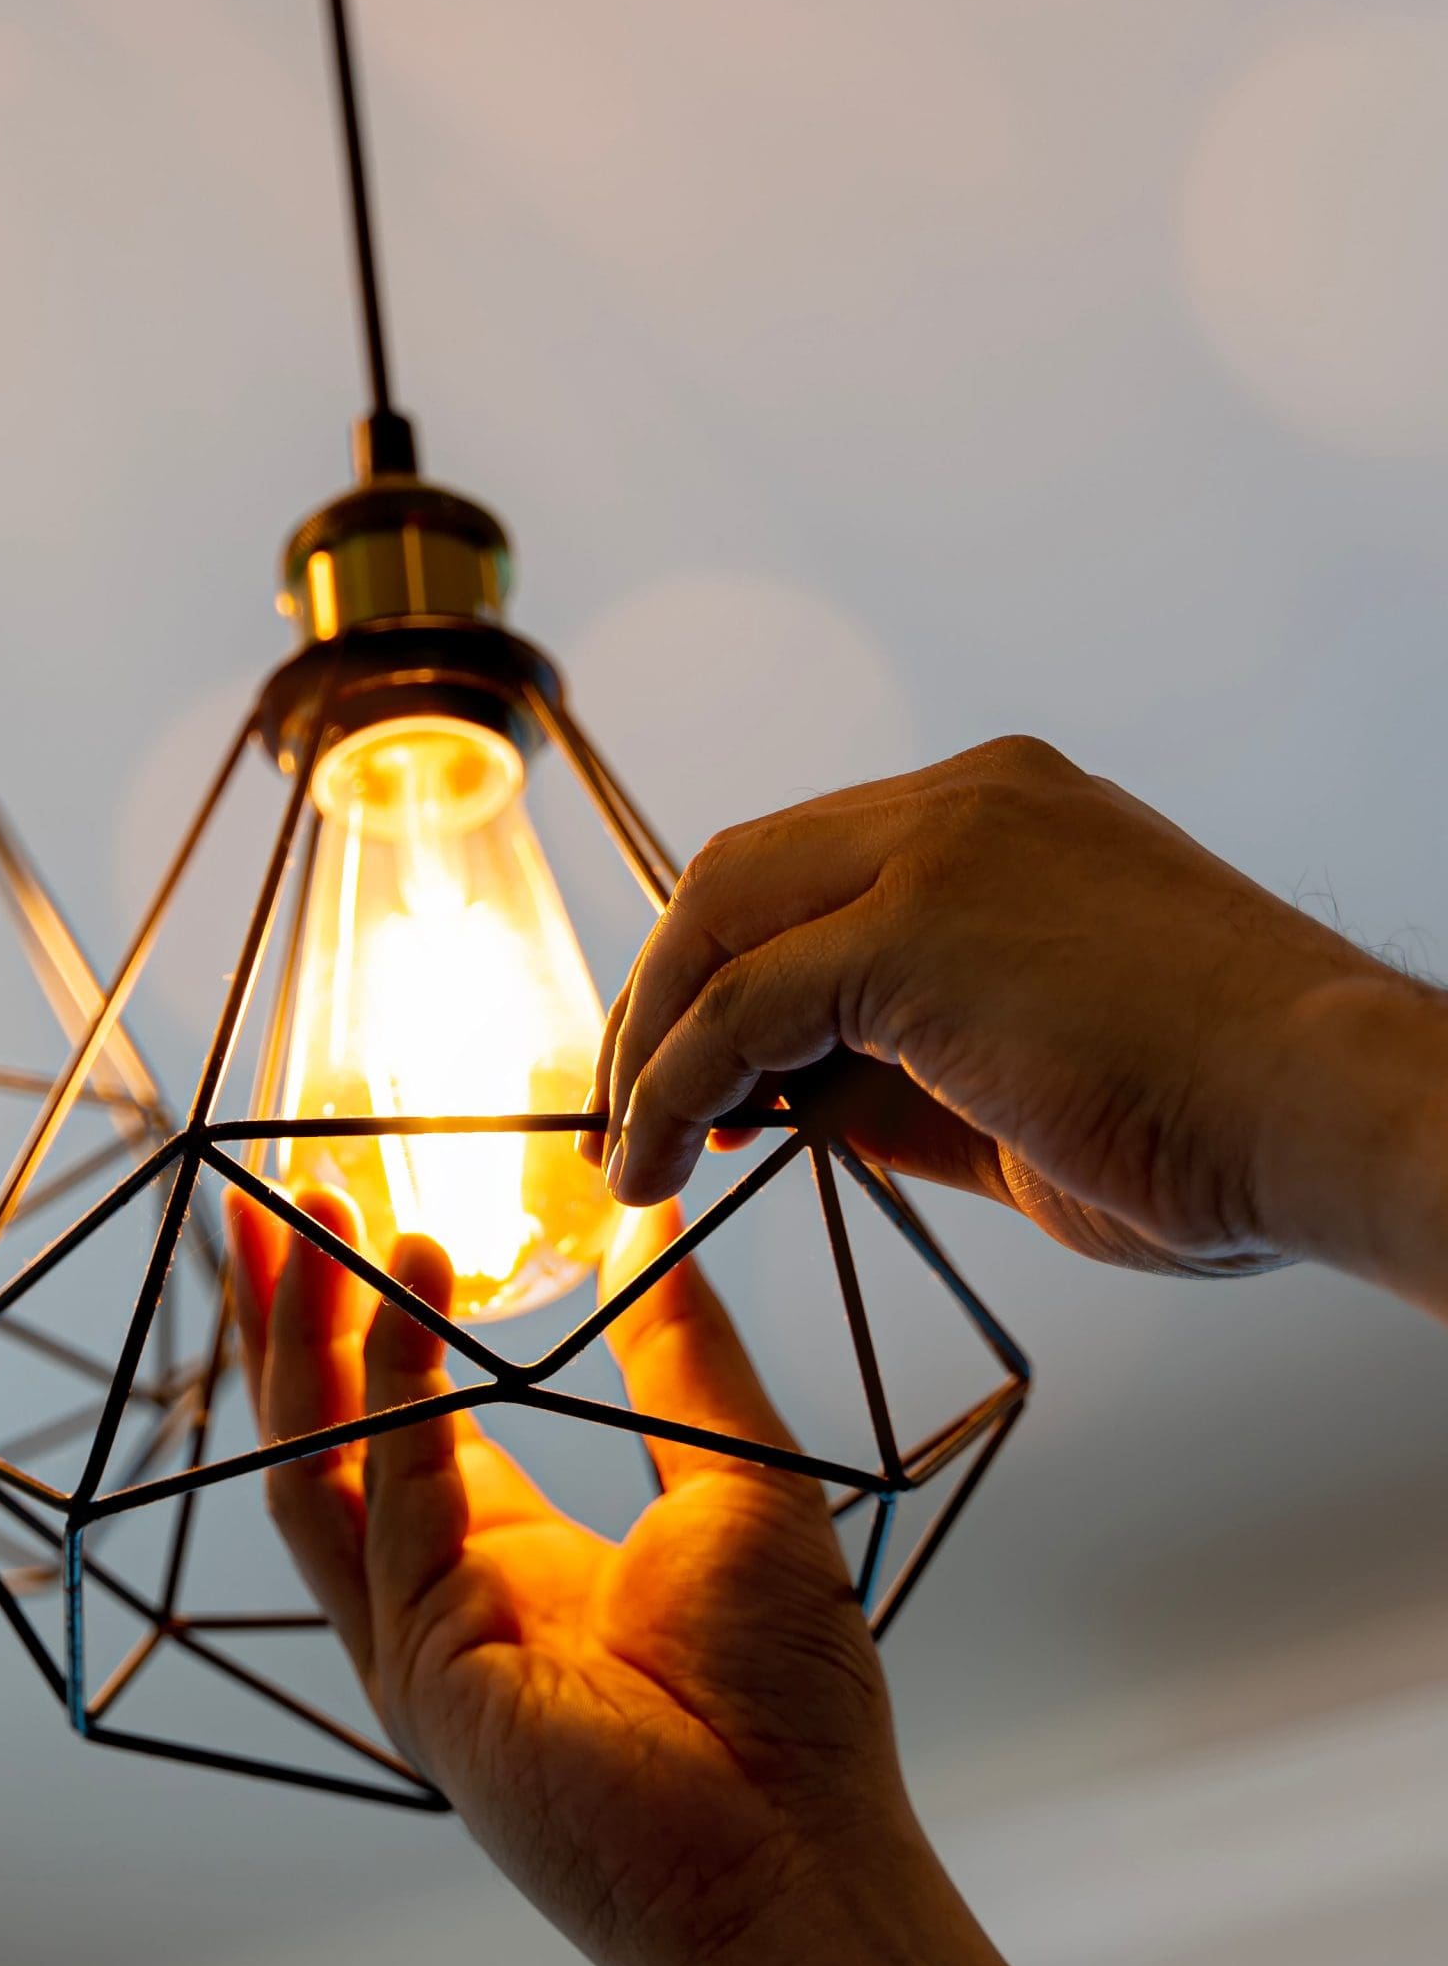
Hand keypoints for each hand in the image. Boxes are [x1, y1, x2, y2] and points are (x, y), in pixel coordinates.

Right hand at [225, 1185, 921, 1965]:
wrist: (802, 1861)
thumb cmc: (788, 1702)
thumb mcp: (741, 1478)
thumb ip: (679, 1351)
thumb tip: (658, 1223)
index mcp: (506, 1557)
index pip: (399, 1415)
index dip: (368, 1313)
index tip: (351, 1212)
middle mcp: (440, 1592)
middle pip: (325, 1431)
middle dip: (292, 1312)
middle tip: (276, 1197)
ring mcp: (416, 1639)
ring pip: (316, 1465)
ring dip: (302, 1340)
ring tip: (305, 1224)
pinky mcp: (421, 1672)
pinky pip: (387, 1512)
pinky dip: (391, 1400)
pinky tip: (409, 1305)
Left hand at [591, 735, 1420, 1277]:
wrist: (1341, 1122)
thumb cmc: (1219, 1128)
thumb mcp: (1016, 1087)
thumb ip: (890, 1076)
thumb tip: (772, 1106)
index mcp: (1004, 820)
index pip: (807, 867)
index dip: (721, 969)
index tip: (686, 1074)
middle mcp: (967, 803)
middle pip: (739, 875)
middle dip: (661, 993)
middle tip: (624, 1107)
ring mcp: (943, 848)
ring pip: (719, 924)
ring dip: (651, 1042)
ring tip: (626, 1152)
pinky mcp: (917, 927)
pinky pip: (739, 1010)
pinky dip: (672, 1088)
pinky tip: (654, 1162)